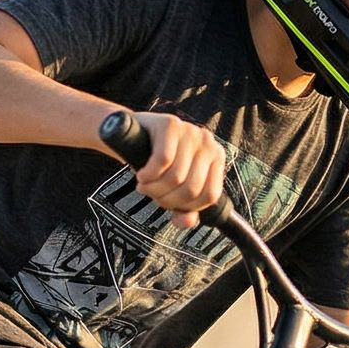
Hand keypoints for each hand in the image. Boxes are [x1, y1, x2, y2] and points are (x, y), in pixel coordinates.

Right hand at [130, 111, 225, 228]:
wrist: (133, 135)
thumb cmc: (156, 162)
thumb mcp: (173, 189)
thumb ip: (183, 209)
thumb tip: (185, 222)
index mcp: (215, 159)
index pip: (210, 195)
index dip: (187, 207)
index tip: (169, 204)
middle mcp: (207, 143)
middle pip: (191, 189)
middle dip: (166, 199)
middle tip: (152, 194)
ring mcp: (190, 131)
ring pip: (175, 177)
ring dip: (153, 188)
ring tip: (145, 184)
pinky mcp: (170, 124)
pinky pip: (162, 160)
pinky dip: (148, 175)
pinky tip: (142, 174)